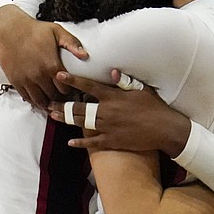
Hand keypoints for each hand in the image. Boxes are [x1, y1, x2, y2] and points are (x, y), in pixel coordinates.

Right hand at [0, 5, 86, 107]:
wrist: (9, 29)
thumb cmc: (34, 29)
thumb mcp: (56, 31)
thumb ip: (72, 43)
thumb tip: (85, 55)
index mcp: (52, 65)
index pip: (66, 89)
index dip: (70, 91)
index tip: (71, 90)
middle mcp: (39, 75)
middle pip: (54, 96)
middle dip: (59, 98)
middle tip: (63, 97)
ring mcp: (26, 79)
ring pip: (40, 101)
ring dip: (47, 103)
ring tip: (52, 102)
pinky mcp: (15, 80)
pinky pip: (26, 97)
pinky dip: (33, 101)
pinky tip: (38, 99)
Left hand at [49, 70, 189, 156]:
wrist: (166, 129)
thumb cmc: (154, 107)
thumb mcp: (141, 89)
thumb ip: (124, 81)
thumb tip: (111, 71)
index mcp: (113, 97)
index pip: (88, 86)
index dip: (72, 80)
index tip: (58, 75)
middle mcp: (107, 111)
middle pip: (79, 107)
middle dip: (62, 104)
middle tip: (48, 102)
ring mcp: (108, 127)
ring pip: (81, 123)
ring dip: (66, 119)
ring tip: (53, 116)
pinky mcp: (112, 141)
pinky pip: (93, 142)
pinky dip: (81, 143)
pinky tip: (70, 142)